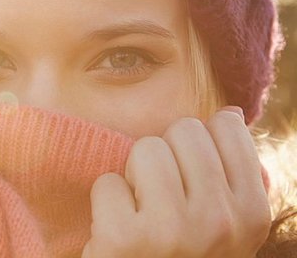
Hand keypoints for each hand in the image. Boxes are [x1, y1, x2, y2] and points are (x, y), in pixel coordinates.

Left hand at [82, 108, 270, 257]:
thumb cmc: (187, 251)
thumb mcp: (227, 221)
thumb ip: (231, 170)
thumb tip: (231, 113)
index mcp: (250, 212)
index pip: (225, 127)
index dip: (197, 145)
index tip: (190, 178)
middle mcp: (218, 220)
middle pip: (183, 130)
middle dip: (166, 156)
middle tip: (162, 198)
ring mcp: (172, 230)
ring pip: (145, 148)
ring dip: (135, 177)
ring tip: (141, 212)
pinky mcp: (124, 238)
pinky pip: (107, 181)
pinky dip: (107, 203)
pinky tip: (119, 230)